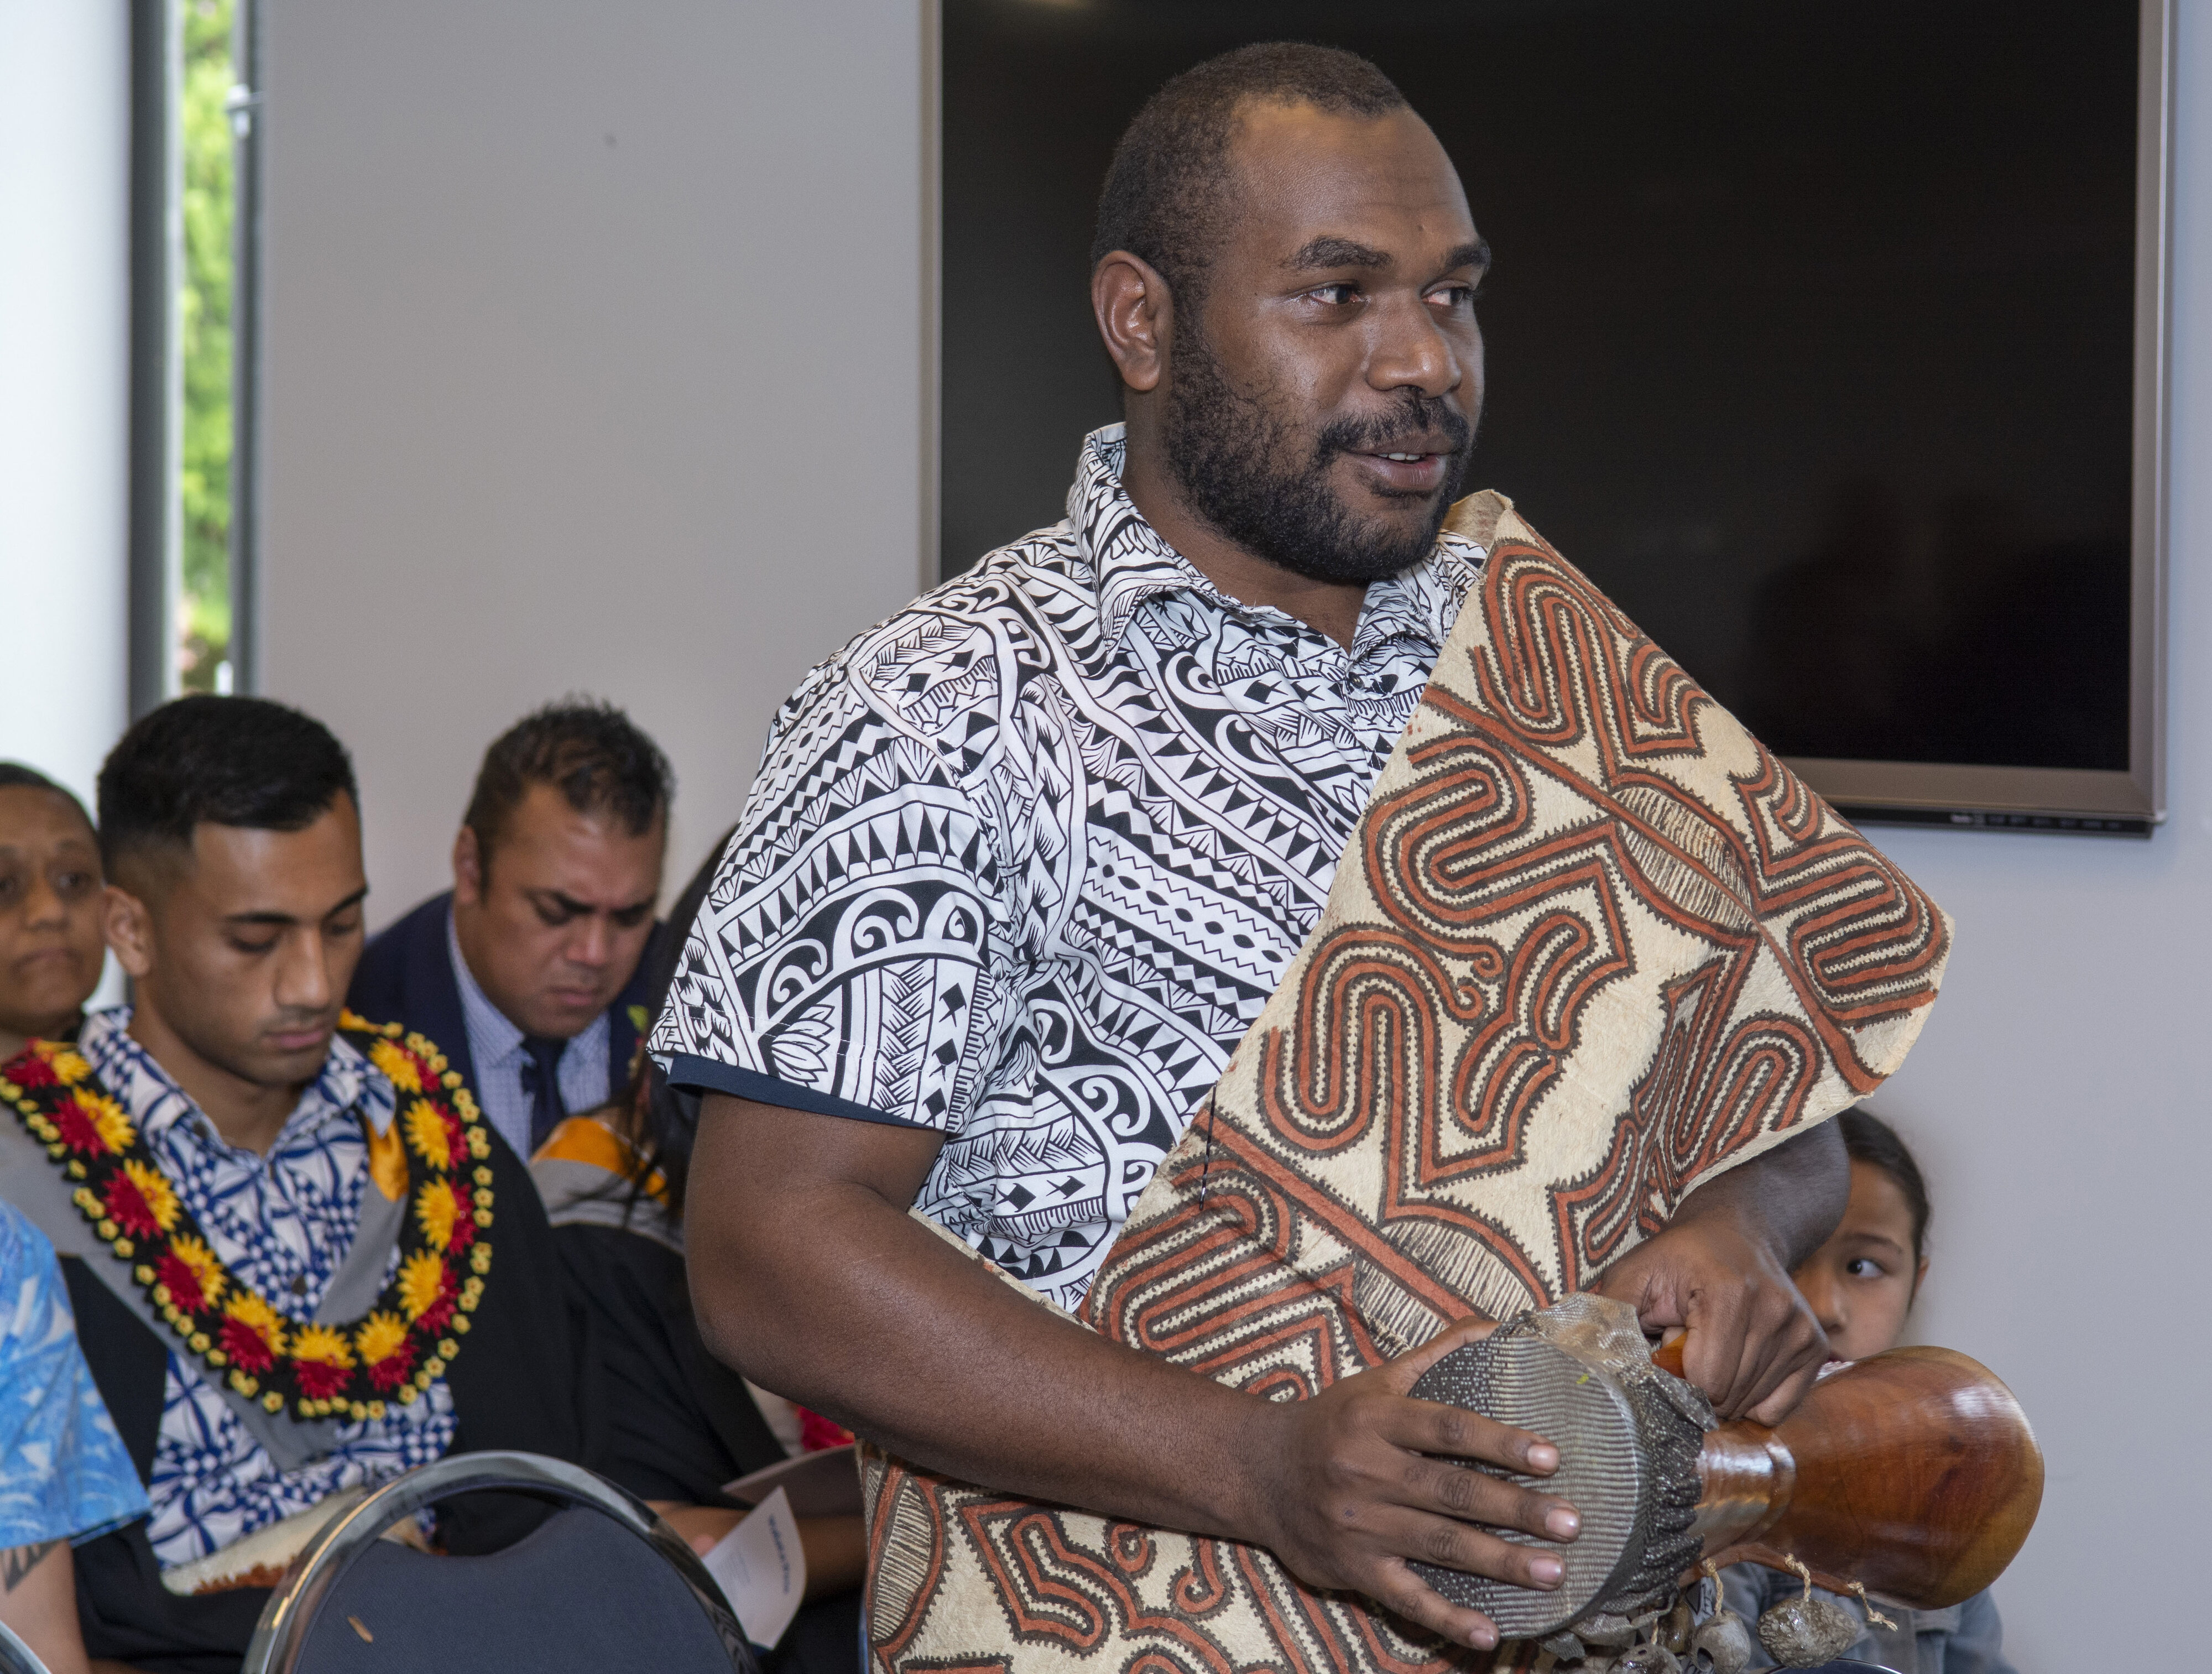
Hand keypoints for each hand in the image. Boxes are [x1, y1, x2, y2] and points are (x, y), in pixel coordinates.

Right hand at [1242, 1317, 1583, 1652]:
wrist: (1258, 1472)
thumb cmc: (1332, 1422)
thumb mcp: (1377, 1380)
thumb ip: (1438, 1355)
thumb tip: (1499, 1326)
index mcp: (1375, 1418)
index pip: (1448, 1427)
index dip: (1501, 1442)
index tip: (1550, 1457)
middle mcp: (1366, 1470)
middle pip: (1451, 1491)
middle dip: (1515, 1508)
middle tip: (1571, 1522)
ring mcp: (1358, 1524)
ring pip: (1439, 1545)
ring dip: (1500, 1562)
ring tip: (1552, 1571)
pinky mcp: (1352, 1568)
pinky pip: (1407, 1598)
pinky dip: (1448, 1618)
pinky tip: (1490, 1631)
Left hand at [1596, 1215, 1828, 1423]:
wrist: (1738, 1231)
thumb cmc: (1679, 1256)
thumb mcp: (1635, 1273)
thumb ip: (1612, 1314)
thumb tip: (1589, 1360)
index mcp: (1730, 1295)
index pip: (1706, 1381)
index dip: (1676, 1378)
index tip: (1666, 1348)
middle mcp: (1774, 1312)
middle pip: (1728, 1396)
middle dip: (1696, 1384)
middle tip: (1687, 1344)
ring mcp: (1800, 1330)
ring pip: (1751, 1404)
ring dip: (1721, 1388)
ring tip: (1711, 1344)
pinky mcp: (1814, 1346)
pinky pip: (1779, 1407)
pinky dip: (1751, 1397)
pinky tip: (1736, 1362)